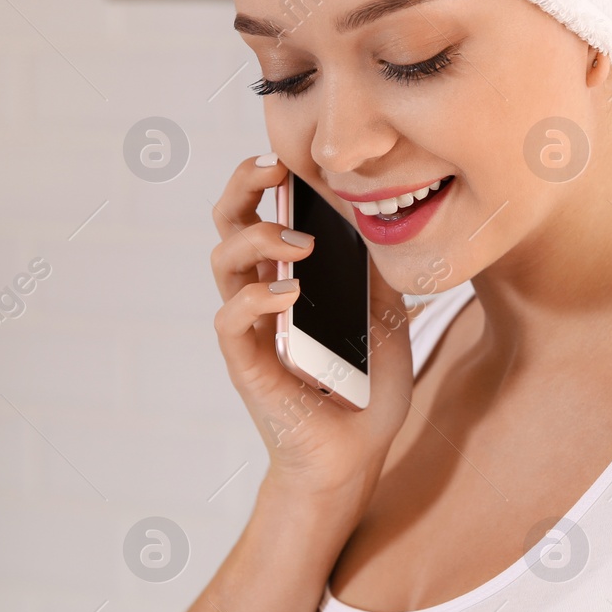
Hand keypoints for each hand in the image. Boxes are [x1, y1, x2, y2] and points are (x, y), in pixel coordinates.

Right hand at [209, 153, 414, 508]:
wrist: (353, 458)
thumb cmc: (365, 394)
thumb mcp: (388, 321)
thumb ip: (380, 275)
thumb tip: (386, 223)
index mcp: (287, 277)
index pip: (262, 212)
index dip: (266, 177)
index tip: (293, 153)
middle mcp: (261, 295)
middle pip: (228, 222)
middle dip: (244, 185)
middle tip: (274, 168)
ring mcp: (251, 327)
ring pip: (223, 259)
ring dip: (259, 236)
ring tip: (303, 243)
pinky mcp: (247, 363)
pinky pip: (231, 318)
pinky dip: (256, 296)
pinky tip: (289, 292)